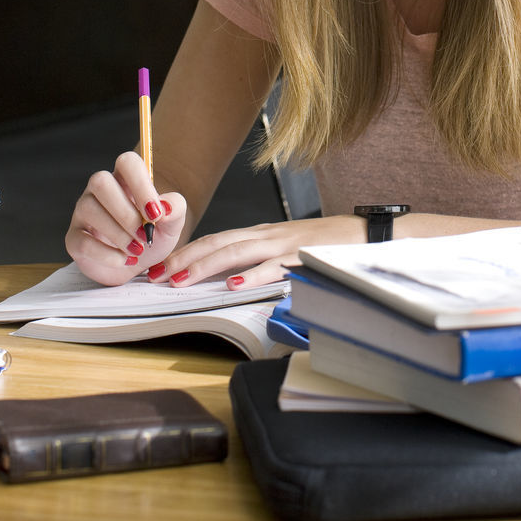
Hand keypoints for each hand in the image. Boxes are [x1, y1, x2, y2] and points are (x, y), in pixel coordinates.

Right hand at [65, 150, 187, 285]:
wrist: (138, 265)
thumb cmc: (153, 235)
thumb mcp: (172, 223)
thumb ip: (175, 209)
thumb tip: (164, 206)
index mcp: (125, 179)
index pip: (127, 162)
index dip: (141, 184)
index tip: (156, 213)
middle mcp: (100, 190)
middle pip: (101, 181)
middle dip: (126, 212)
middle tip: (146, 235)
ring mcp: (83, 212)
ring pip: (89, 208)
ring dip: (118, 233)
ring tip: (137, 250)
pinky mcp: (74, 238)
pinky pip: (82, 241)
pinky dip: (107, 254)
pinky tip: (125, 260)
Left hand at [143, 215, 366, 290]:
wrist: (364, 234)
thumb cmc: (325, 244)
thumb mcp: (285, 248)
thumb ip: (259, 258)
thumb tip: (227, 277)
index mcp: (261, 234)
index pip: (216, 240)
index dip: (187, 252)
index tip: (161, 267)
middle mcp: (266, 235)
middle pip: (217, 243)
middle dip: (184, 259)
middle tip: (156, 275)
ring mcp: (283, 245)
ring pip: (235, 253)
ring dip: (205, 267)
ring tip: (181, 281)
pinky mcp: (301, 257)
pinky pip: (272, 268)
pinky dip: (251, 277)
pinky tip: (234, 286)